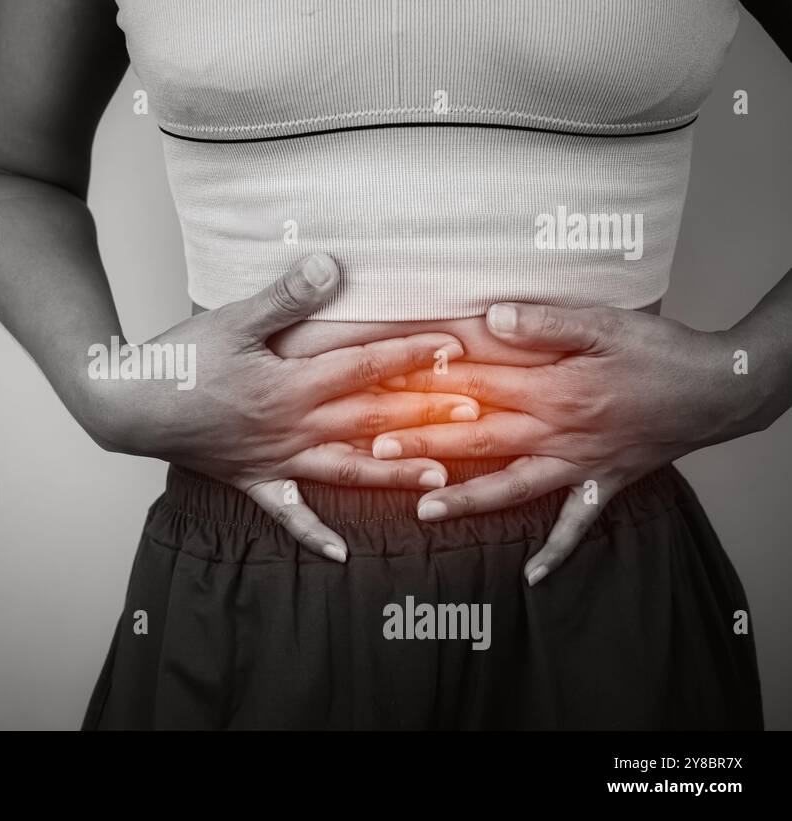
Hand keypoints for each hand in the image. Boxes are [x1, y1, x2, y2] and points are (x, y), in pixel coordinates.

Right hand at [84, 253, 478, 562]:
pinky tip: (340, 555)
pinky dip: (313, 533)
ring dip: (393, 474)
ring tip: (441, 479)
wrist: (127, 405)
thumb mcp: (230, 318)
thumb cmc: (178, 360)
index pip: (364, 366)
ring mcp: (275, 458)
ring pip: (345, 468)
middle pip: (370, 419)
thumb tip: (332, 266)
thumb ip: (285, 296)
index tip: (454, 346)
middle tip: (476, 413)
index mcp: (291, 385)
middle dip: (424, 414)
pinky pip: (288, 512)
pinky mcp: (252, 478)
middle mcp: (292, 427)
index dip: (411, 354)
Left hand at [371, 302, 769, 583]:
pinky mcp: (603, 481)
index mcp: (554, 387)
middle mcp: (558, 430)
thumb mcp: (605, 321)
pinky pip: (576, 522)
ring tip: (421, 511)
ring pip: (512, 485)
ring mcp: (578, 462)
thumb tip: (490, 317)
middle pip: (479, 436)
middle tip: (373, 452)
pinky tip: (533, 576)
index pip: (476, 382)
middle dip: (423, 443)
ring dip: (466, 497)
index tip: (380, 384)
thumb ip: (545, 322)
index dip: (426, 381)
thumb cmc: (660, 348)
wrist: (720, 388)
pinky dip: (556, 549)